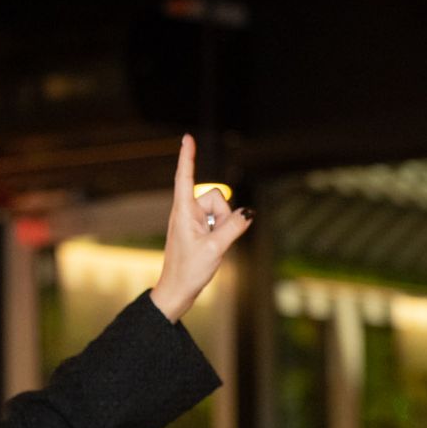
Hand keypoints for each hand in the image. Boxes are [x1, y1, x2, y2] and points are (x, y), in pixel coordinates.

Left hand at [151, 135, 252, 322]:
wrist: (177, 291)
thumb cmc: (189, 270)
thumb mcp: (215, 248)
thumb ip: (234, 227)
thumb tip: (248, 212)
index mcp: (184, 211)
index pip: (185, 177)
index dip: (187, 156)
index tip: (186, 137)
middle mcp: (187, 212)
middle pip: (217, 197)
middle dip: (224, 215)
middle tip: (214, 239)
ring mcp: (194, 221)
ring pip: (221, 212)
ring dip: (224, 228)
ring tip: (211, 247)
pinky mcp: (199, 231)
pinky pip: (219, 223)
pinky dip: (222, 233)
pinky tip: (213, 249)